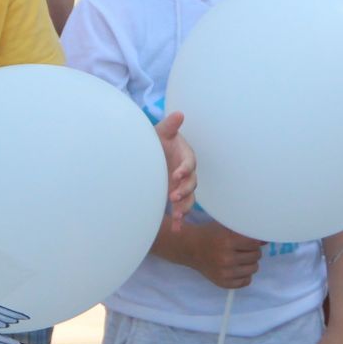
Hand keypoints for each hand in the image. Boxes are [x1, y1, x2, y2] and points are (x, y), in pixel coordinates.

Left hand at [156, 110, 195, 230]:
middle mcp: (186, 173)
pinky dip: (180, 219)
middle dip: (184, 191)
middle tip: (173, 196)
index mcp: (185, 157)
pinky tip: (176, 229)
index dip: (184, 169)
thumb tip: (179, 114)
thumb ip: (169, 126)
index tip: (176, 174)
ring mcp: (181, 186)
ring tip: (178, 215)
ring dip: (185, 207)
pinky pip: (180, 208)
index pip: (189, 164)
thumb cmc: (157, 140)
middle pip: (191, 184)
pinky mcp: (175, 196)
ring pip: (189, 199)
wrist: (151, 154)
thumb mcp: (161, 133)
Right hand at [178, 220, 263, 289]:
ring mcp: (224, 273)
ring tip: (239, 258)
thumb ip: (245, 232)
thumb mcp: (226, 227)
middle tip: (242, 249)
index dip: (254, 241)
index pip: (255, 243)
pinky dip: (244, 275)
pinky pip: (246, 281)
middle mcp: (226, 258)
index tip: (248, 240)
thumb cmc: (210, 234)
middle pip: (256, 256)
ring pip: (253, 269)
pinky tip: (236, 268)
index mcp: (227, 241)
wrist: (190, 248)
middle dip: (252, 251)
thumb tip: (265, 241)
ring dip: (250, 263)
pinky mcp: (223, 283)